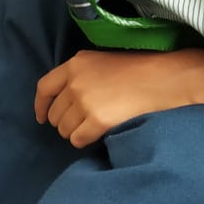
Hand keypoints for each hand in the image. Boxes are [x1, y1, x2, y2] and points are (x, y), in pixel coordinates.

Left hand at [34, 49, 203, 148]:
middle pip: (55, 113)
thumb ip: (81, 75)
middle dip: (63, 122)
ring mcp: (85, 101)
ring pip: (64, 129)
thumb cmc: (138, 70)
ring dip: (74, 132)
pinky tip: (96, 134)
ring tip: (92, 127)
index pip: (44, 87)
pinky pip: (77, 139)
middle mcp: (75, 82)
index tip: (42, 117)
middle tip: (80, 124)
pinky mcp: (97, 120)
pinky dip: (84, 141)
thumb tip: (67, 99)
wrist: (163, 79)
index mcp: (75, 64)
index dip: (41, 105)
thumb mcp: (102, 62)